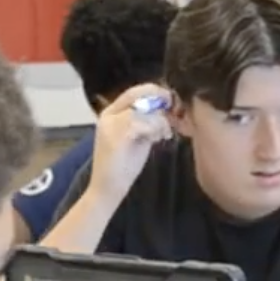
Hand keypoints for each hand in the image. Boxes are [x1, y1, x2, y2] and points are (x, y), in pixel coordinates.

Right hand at [88, 83, 173, 204]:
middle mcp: (108, 116)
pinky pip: (142, 124)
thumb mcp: (138, 136)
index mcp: (110, 113)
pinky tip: (157, 139)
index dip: (154, 92)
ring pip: (144, 110)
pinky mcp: (115, 137)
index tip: (170, 101)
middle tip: (171, 113)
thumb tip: (164, 108)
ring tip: (161, 135)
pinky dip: (154, 130)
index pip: (133, 92)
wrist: (107, 188)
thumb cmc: (124, 165)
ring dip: (159, 122)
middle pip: (137, 94)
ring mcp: (110, 125)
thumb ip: (146, 121)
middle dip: (158, 100)